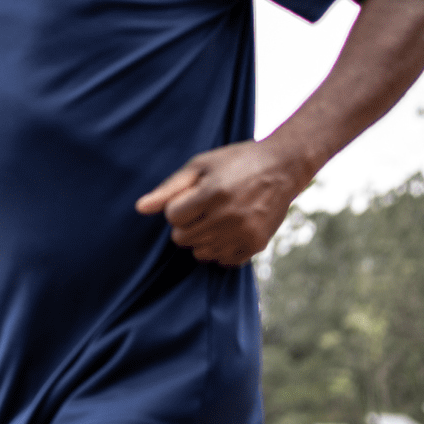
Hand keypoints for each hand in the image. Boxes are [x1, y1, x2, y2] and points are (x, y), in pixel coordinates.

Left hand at [135, 140, 308, 265]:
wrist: (282, 167)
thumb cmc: (235, 162)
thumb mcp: (200, 165)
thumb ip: (169, 188)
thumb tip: (140, 208)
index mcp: (213, 193)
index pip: (172, 217)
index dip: (177, 207)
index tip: (191, 197)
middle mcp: (230, 216)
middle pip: (182, 238)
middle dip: (185, 224)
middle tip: (202, 208)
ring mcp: (245, 233)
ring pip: (200, 253)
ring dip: (201, 238)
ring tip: (216, 218)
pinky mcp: (256, 245)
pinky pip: (222, 261)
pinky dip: (220, 249)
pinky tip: (228, 230)